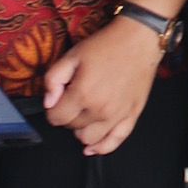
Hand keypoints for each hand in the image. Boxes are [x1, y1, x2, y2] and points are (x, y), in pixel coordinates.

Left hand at [43, 18, 163, 156]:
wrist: (139, 40)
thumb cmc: (106, 45)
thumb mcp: (72, 55)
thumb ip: (54, 79)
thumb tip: (48, 102)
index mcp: (83, 93)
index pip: (56, 118)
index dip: (52, 110)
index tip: (57, 101)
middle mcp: (100, 109)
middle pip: (72, 127)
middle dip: (67, 116)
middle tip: (73, 100)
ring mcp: (117, 115)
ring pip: (89, 139)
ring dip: (81, 131)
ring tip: (83, 115)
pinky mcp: (132, 116)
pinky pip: (115, 141)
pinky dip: (102, 147)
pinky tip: (93, 147)